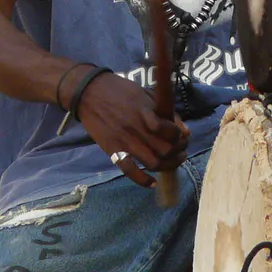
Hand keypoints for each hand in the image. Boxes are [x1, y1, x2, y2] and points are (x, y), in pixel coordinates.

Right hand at [77, 72, 190, 188]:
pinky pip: (130, 171)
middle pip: (165, 150)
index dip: (180, 136)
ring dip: (167, 166)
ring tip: (172, 162)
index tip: (183, 136)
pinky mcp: (113, 150)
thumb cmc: (119, 90)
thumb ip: (163, 110)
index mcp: (146, 111)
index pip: (170, 130)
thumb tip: (182, 129)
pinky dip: (143, 180)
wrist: (89, 93)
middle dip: (178, 152)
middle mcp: (137, 128)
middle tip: (181, 150)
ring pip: (153, 163)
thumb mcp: (144, 93)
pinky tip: (152, 182)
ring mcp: (124, 141)